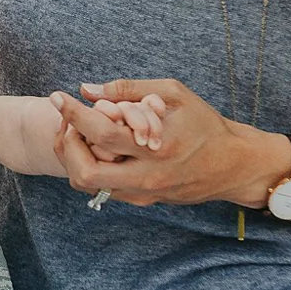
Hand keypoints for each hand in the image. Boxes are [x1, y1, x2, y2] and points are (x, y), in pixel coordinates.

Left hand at [52, 78, 280, 207]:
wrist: (233, 166)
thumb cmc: (205, 125)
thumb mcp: (174, 95)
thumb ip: (129, 89)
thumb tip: (87, 88)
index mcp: (156, 146)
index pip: (101, 133)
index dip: (73, 114)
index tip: (57, 96)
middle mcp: (147, 176)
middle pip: (85, 171)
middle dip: (65, 145)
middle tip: (66, 123)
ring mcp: (143, 193)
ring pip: (89, 185)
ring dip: (76, 158)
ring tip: (79, 133)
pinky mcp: (143, 201)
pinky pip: (104, 188)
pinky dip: (93, 167)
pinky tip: (96, 147)